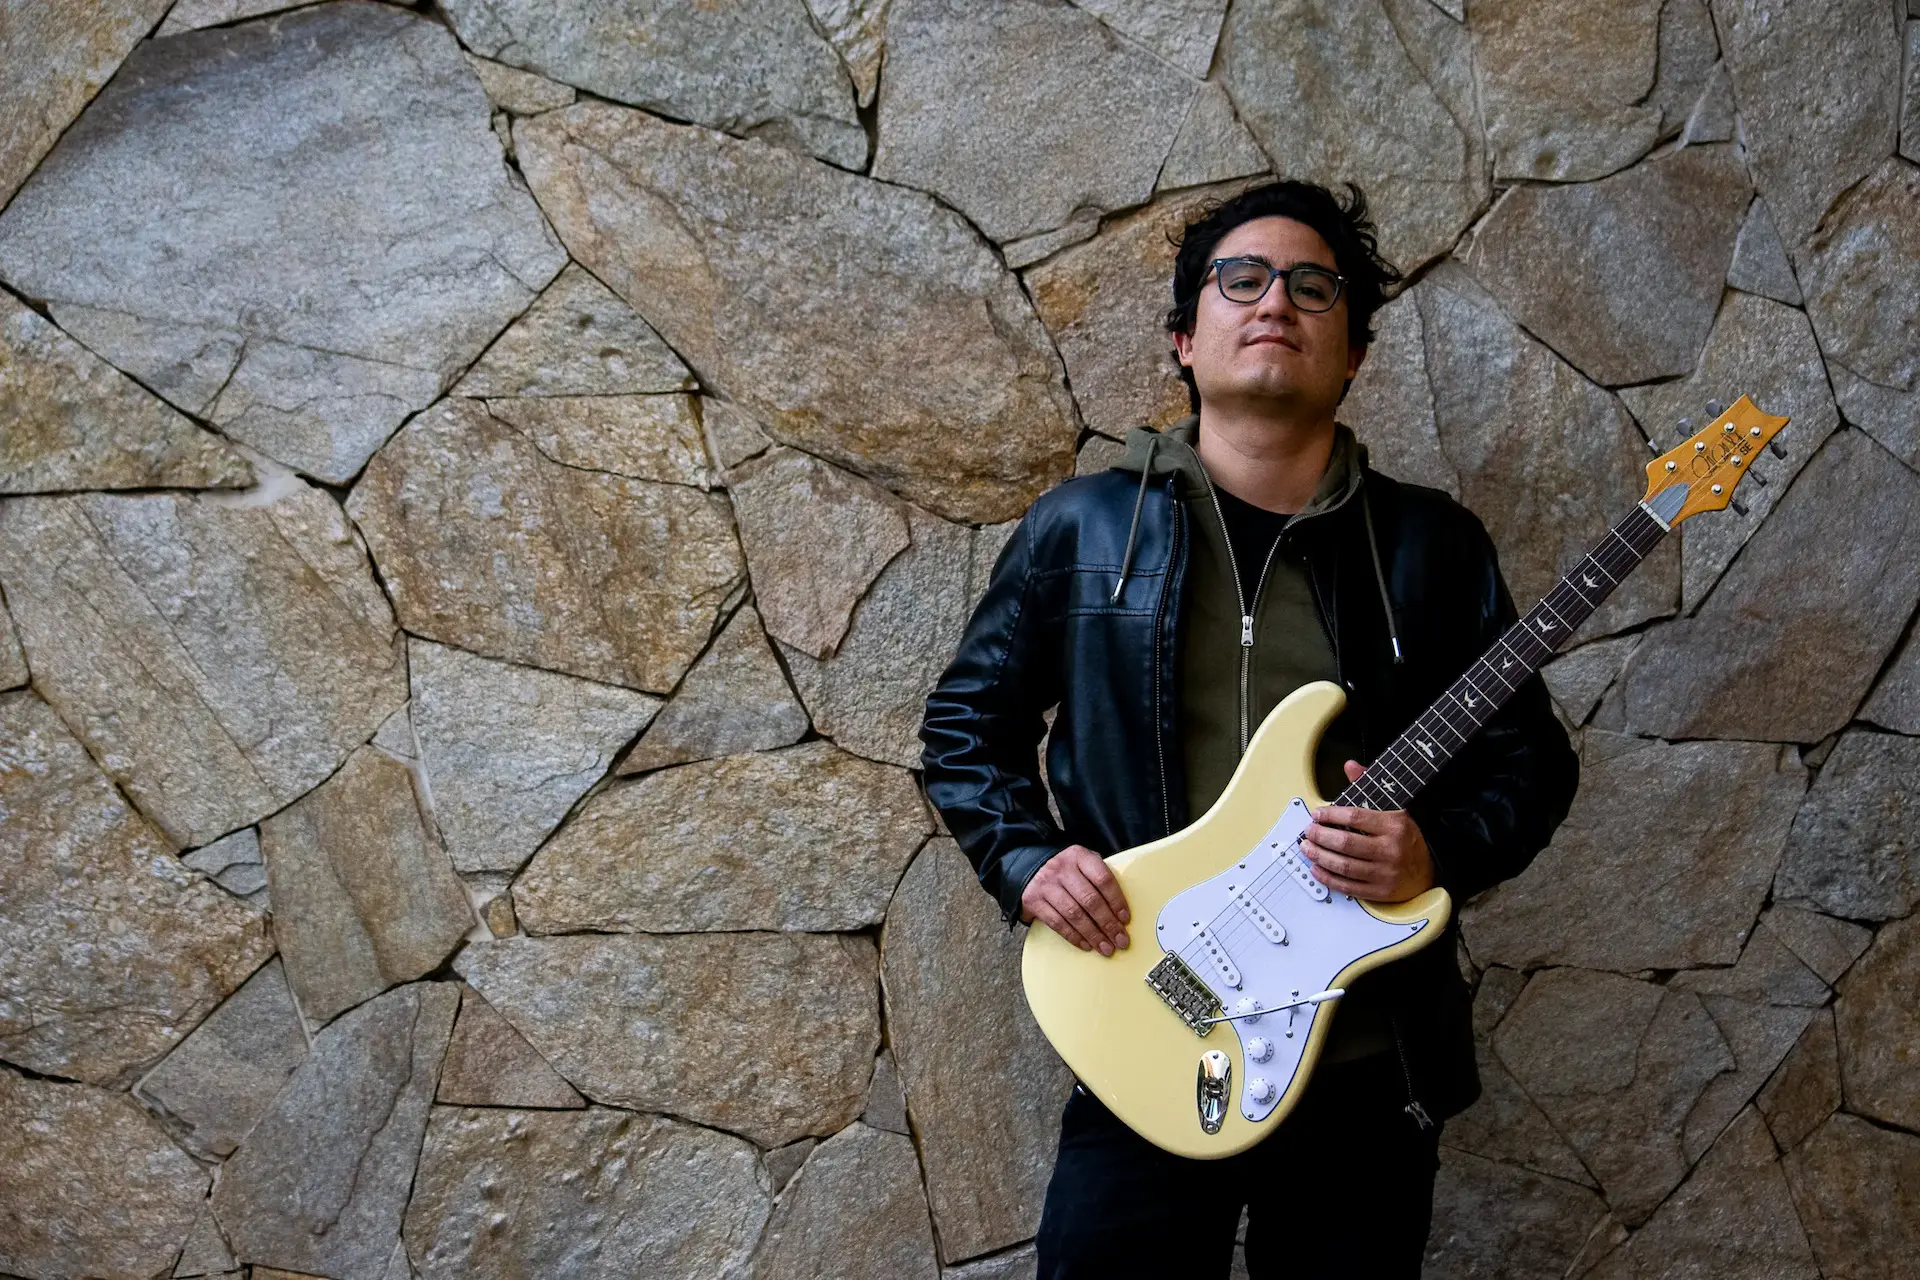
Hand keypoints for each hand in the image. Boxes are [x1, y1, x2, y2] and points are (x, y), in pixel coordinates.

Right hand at [1021, 844, 1130, 955]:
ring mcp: (1046, 884)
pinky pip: (1057, 922)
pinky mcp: (1033, 900)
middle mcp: (1061, 868)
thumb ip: (1099, 879)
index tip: (1125, 920)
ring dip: (1092, 934)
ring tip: (1105, 948)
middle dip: (1108, 924)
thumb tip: (1121, 912)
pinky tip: (1085, 945)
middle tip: (1120, 941)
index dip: (1116, 901)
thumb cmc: (1066, 871)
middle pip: (1090, 899)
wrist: (1028, 868)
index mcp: (1079, 856)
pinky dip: (1073, 936)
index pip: (1102, 879)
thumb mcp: (1082, 864)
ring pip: (1074, 914)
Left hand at [1301, 760, 1435, 902]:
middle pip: (1346, 843)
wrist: (1426, 872)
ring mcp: (1385, 873)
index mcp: (1395, 825)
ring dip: (1320, 856)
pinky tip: (1317, 869)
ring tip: (1307, 848)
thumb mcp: (1394, 809)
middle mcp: (1391, 849)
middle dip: (1321, 836)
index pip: (1356, 817)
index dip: (1332, 815)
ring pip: (1344, 866)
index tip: (1318, 814)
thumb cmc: (1405, 839)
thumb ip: (1368, 786)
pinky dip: (1328, 878)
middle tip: (1308, 831)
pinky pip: (1348, 886)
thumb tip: (1350, 766)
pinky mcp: (1379, 891)